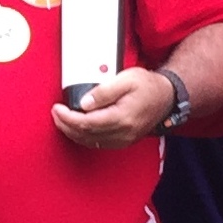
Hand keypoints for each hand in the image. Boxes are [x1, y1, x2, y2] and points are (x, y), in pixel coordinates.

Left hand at [50, 66, 170, 147]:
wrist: (166, 97)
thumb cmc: (148, 86)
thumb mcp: (126, 79)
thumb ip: (104, 91)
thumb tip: (84, 103)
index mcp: (122, 117)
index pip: (86, 123)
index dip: (68, 117)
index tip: (57, 108)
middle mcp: (122, 132)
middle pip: (85, 134)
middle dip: (66, 124)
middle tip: (55, 113)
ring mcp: (123, 139)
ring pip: (90, 142)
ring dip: (72, 132)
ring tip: (61, 120)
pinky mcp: (123, 141)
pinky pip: (98, 143)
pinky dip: (83, 137)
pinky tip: (76, 128)